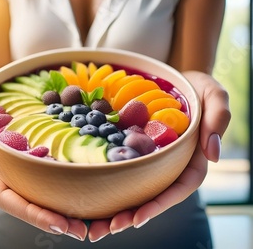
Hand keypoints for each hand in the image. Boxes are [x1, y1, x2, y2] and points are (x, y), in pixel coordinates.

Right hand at [0, 75, 87, 239]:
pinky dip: (73, 187)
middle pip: (27, 203)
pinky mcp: (42, 157)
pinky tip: (93, 194)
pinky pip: (56, 175)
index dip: (29, 212)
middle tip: (81, 229)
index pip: (4, 196)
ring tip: (92, 222)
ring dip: (66, 210)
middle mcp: (7, 174)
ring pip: (44, 194)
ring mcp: (25, 167)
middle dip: (52, 219)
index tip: (57, 224)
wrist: (2, 82)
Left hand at [85, 71, 230, 241]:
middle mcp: (168, 165)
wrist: (167, 77)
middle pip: (152, 197)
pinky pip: (118, 171)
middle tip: (105, 229)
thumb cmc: (193, 86)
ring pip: (134, 190)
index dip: (159, 205)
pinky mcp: (131, 152)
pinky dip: (104, 186)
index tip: (137, 219)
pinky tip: (87, 198)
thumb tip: (213, 154)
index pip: (178, 188)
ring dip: (115, 210)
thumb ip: (219, 117)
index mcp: (190, 159)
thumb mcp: (211, 93)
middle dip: (130, 216)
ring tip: (92, 226)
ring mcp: (149, 161)